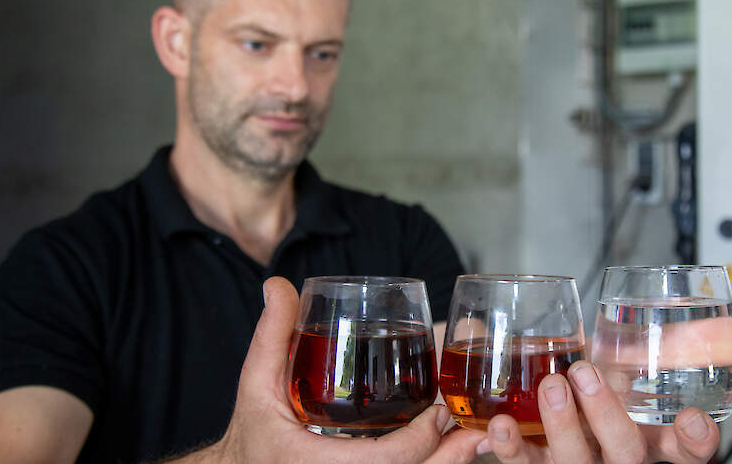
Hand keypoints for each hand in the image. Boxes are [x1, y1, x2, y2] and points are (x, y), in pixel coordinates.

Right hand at [199, 276, 484, 463]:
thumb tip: (278, 285)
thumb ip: (272, 335)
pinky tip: (452, 452)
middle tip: (479, 429)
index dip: (420, 440)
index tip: (441, 412)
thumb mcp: (256, 382)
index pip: (386, 461)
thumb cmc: (252, 431)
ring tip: (477, 439)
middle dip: (450, 457)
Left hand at [477, 362, 719, 463]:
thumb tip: (653, 322)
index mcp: (647, 440)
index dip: (695, 441)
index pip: (684, 450)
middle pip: (626, 453)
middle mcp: (617, 460)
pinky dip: (512, 447)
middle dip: (607, 414)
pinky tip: (502, 425)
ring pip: (575, 463)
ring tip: (550, 387)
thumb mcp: (617, 377)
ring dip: (562, 427)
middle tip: (585, 373)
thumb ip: (629, 357)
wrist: (552, 415)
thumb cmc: (591, 390)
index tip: (693, 419)